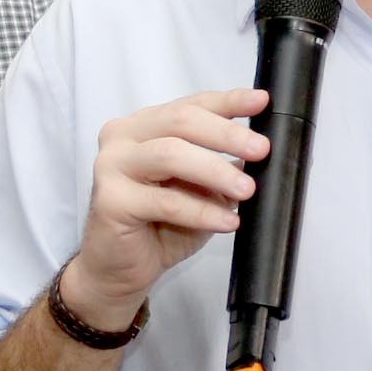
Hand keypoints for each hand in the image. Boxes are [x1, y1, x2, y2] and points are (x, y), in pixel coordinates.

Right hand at [63, 89, 267, 327]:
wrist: (121, 269)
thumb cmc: (161, 226)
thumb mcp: (200, 190)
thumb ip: (221, 166)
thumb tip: (258, 151)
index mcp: (145, 126)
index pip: (190, 105)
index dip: (228, 101)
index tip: (261, 102)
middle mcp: (123, 137)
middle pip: (180, 121)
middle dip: (226, 134)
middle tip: (261, 150)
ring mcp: (111, 165)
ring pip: (170, 154)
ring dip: (215, 171)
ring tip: (247, 190)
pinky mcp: (110, 200)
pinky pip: (165, 201)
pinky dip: (201, 211)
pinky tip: (227, 220)